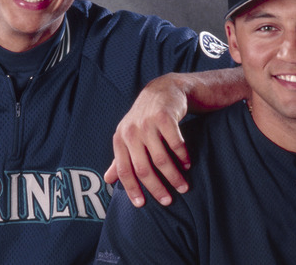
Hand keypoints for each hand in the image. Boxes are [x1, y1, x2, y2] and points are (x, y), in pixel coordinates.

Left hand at [104, 73, 190, 207]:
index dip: (132, 189)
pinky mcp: (164, 117)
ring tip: (183, 187)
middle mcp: (131, 132)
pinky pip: (175, 144)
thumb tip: (107, 180)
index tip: (142, 205)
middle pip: (143, 168)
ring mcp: (147, 123)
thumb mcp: (128, 136)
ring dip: (174, 176)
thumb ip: (119, 158)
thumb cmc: (144, 119)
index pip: (124, 170)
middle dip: (157, 188)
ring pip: (161, 159)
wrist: (162, 91)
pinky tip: (188, 164)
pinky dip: (182, 157)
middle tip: (168, 201)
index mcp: (120, 139)